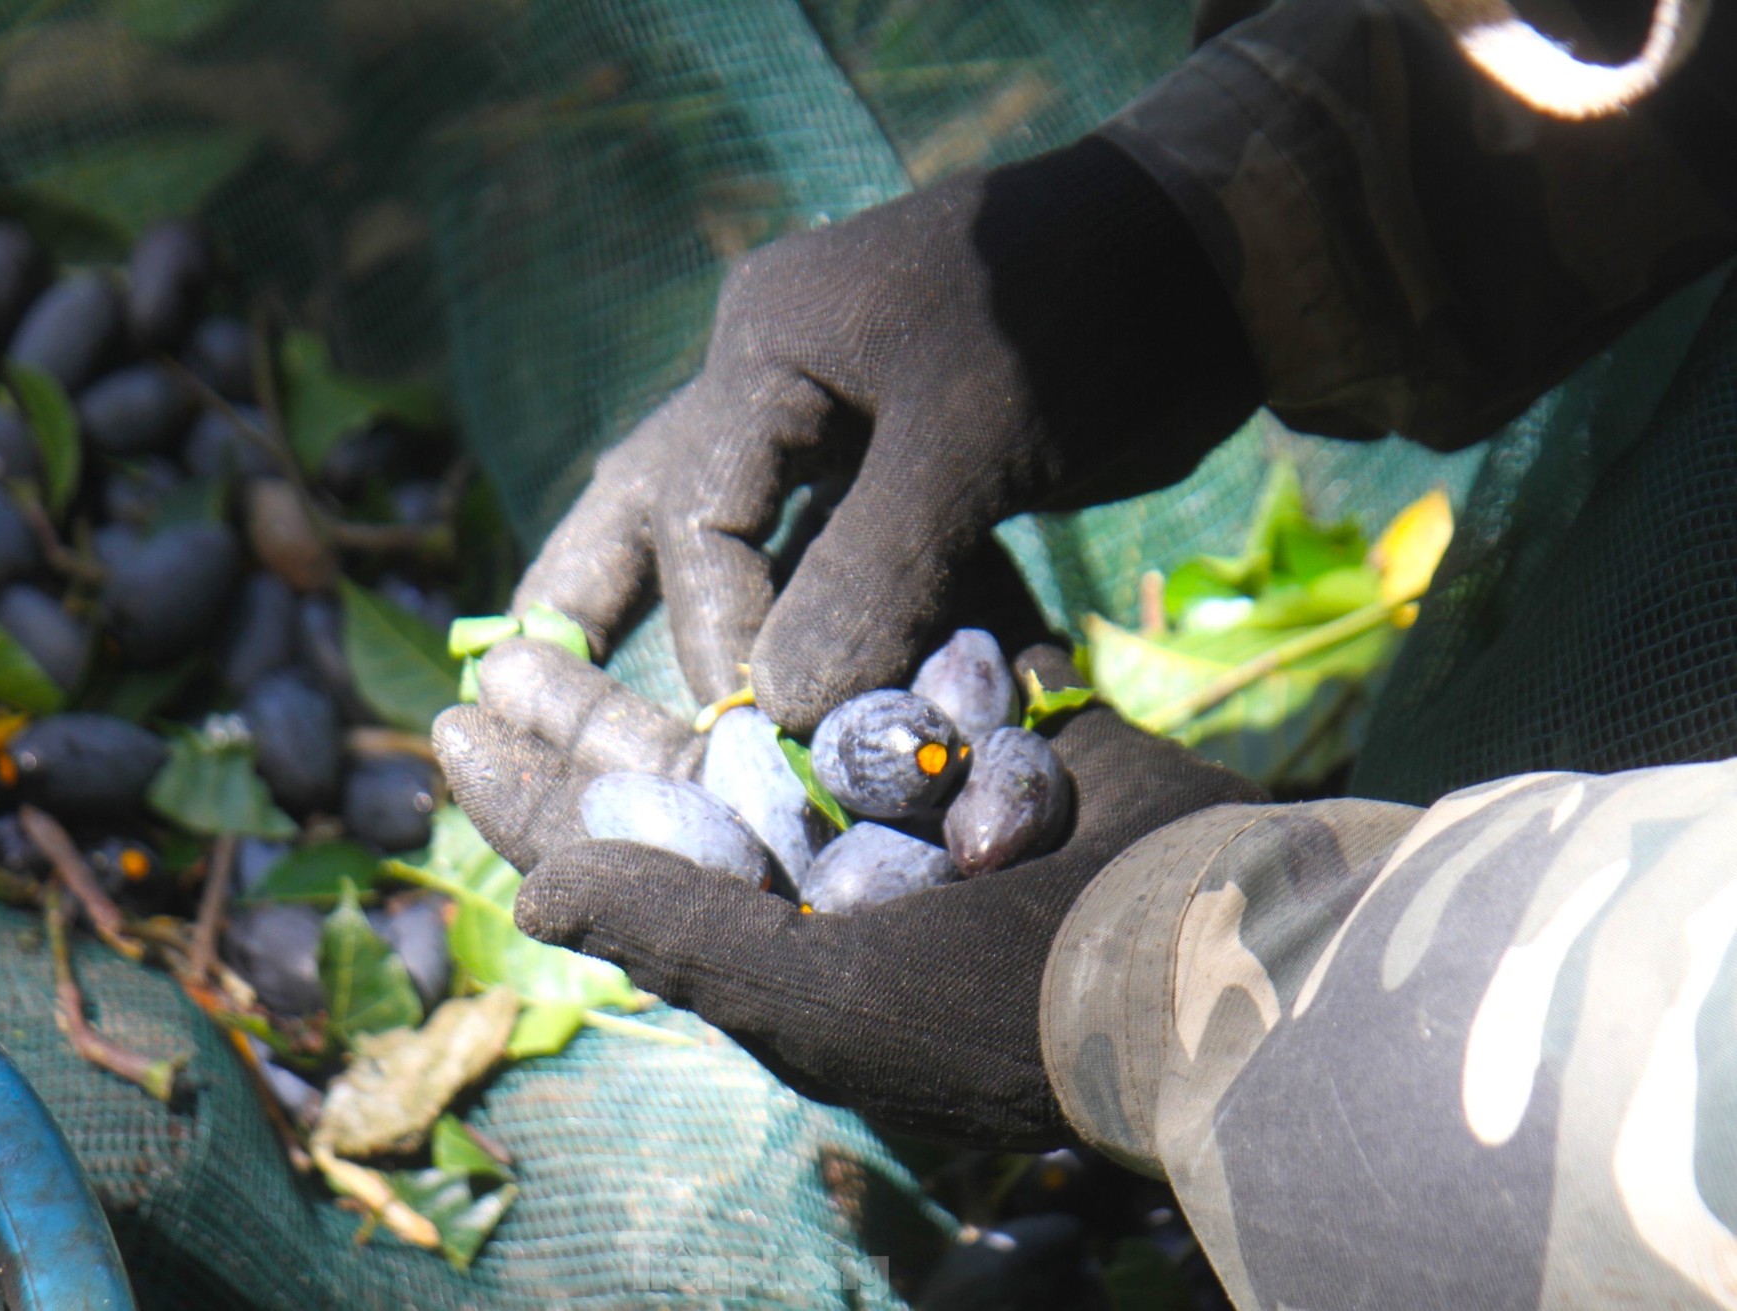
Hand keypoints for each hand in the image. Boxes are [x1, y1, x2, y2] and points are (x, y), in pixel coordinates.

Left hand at [433, 641, 1264, 1148]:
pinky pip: (915, 647)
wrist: (1204, 960)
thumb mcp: (815, 992)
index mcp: (772, 935)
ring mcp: (915, 793)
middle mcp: (829, 866)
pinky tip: (783, 532)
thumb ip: (672, 927)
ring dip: (699, 637)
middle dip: (589, 713)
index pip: (622, 861)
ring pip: (779, 696)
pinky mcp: (996, 727)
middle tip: (502, 647)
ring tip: (617, 578)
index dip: (529, 799)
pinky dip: (861, 594)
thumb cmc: (993, 1008)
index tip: (450, 724)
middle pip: (679, 773)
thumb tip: (528, 893)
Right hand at [513, 136, 1258, 733]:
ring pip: (749, 549)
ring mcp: (841, 430)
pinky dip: (833, 636)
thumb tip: (778, 710)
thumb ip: (872, 572)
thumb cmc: (1083, 321)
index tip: (758, 734)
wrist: (1216, 272)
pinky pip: (842, 567)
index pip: (697, 513)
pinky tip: (809, 711)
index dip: (720, 635)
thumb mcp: (969, 440)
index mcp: (767, 348)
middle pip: (667, 516)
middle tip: (542, 720)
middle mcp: (780, 387)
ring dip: (725, 640)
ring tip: (652, 737)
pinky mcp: (906, 477)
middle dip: (612, 617)